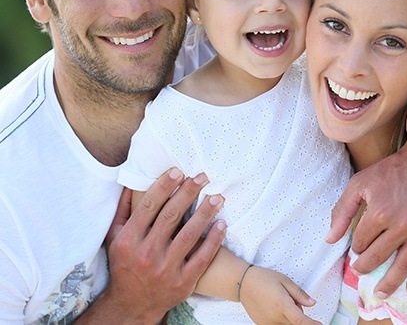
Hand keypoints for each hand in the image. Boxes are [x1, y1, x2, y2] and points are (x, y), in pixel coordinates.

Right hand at [78, 168, 225, 322]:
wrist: (132, 305)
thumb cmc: (125, 263)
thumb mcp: (115, 237)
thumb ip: (123, 210)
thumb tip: (132, 182)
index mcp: (129, 240)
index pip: (149, 207)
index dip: (164, 187)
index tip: (178, 171)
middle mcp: (146, 254)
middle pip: (171, 216)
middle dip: (188, 193)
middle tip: (202, 176)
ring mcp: (165, 269)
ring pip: (188, 235)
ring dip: (205, 213)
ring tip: (217, 196)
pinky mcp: (182, 283)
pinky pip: (201, 258)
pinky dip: (213, 240)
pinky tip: (221, 224)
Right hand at [240, 266, 319, 324]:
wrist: (243, 283)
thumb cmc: (264, 278)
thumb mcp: (284, 280)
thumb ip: (299, 293)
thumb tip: (312, 303)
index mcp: (281, 304)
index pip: (300, 321)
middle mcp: (275, 317)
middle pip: (295, 322)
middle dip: (298, 312)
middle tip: (290, 297)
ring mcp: (268, 323)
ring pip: (287, 324)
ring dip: (289, 316)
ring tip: (279, 300)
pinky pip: (278, 324)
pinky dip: (281, 318)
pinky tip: (273, 306)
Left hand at [327, 145, 406, 297]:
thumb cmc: (391, 171)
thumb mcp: (360, 183)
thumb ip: (342, 210)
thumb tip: (330, 239)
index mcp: (380, 212)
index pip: (362, 241)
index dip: (357, 246)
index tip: (357, 248)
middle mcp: (402, 225)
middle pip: (379, 257)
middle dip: (366, 267)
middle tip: (360, 272)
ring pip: (403, 266)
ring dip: (390, 283)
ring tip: (381, 293)